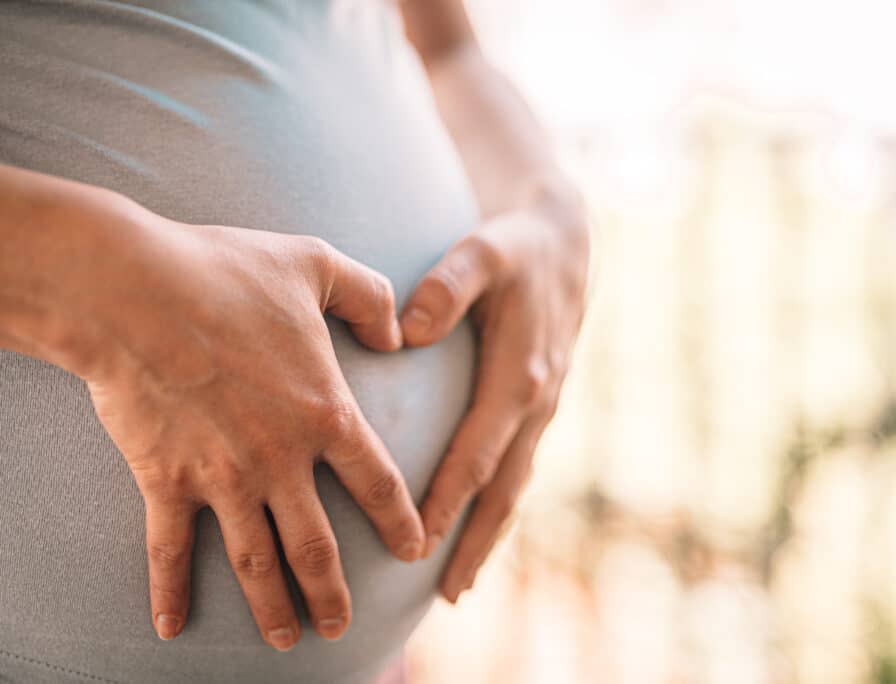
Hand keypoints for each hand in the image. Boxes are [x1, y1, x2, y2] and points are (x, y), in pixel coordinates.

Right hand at [64, 196, 424, 648]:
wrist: (132, 290)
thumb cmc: (226, 272)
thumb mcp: (317, 264)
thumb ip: (370, 297)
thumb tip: (397, 333)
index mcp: (325, 412)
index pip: (377, 482)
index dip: (401, 520)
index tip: (413, 550)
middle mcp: (280, 458)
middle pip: (317, 545)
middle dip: (333, 591)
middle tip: (342, 626)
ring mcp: (223, 477)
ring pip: (256, 561)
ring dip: (274, 607)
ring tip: (289, 641)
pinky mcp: (166, 481)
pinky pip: (170, 549)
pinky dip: (170, 591)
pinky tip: (171, 627)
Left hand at [400, 194, 588, 600]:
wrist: (563, 242)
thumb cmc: (515, 248)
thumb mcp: (483, 250)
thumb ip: (449, 285)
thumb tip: (409, 332)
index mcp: (520, 376)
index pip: (477, 453)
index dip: (447, 501)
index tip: (417, 546)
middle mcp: (537, 402)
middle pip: (502, 488)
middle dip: (473, 540)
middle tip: (444, 592)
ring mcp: (541, 408)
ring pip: (514, 484)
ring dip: (488, 534)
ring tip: (459, 582)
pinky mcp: (537, 405)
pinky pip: (517, 465)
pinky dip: (497, 504)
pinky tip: (478, 526)